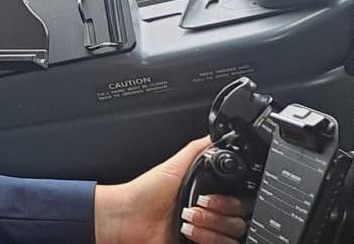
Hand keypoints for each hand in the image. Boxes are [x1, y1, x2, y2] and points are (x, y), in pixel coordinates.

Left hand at [94, 137, 251, 243]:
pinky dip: (206, 238)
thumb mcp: (175, 164)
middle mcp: (211, 214)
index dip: (231, 199)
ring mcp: (207, 233)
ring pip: (232, 235)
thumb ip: (198, 149)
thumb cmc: (145, 192)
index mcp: (209, 194)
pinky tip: (188, 231)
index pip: (239, 200)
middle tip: (197, 204)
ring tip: (187, 218)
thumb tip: (215, 135)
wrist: (128, 216)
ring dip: (210, 225)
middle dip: (219, 211)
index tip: (212, 195)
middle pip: (240, 219)